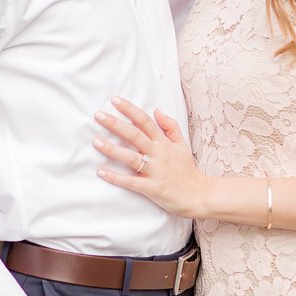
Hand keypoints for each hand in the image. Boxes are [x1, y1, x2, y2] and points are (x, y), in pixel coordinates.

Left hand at [93, 96, 207, 218]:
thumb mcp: (183, 144)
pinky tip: (101, 171)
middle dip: (116, 124)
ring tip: (95, 142)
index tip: (114, 100)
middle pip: (135, 135)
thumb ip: (171, 126)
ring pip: (131, 158)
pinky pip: (131, 182)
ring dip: (112, 149)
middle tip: (98, 115)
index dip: (130, 110)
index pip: (145, 121)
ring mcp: (155, 171)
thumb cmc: (187, 169)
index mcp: (164, 143)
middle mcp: (159, 154)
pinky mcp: (152, 188)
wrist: (199, 195)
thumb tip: (157, 110)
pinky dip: (116, 177)